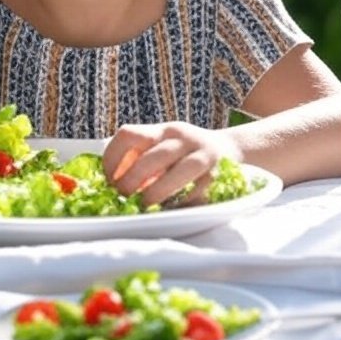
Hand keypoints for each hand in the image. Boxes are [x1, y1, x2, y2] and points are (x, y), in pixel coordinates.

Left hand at [102, 122, 241, 207]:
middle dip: (131, 182)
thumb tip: (110, 184)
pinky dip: (180, 204)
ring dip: (156, 194)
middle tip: (123, 197)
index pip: (129, 135)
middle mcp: (184, 138)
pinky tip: (170, 209)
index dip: (112, 159)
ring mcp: (205, 156)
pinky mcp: (220, 176)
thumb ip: (140, 158)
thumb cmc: (186, 154)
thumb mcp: (164, 145)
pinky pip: (197, 192)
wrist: (232, 150)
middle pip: (151, 158)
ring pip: (179, 173)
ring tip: (144, 205)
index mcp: (163, 130)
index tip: (108, 179)